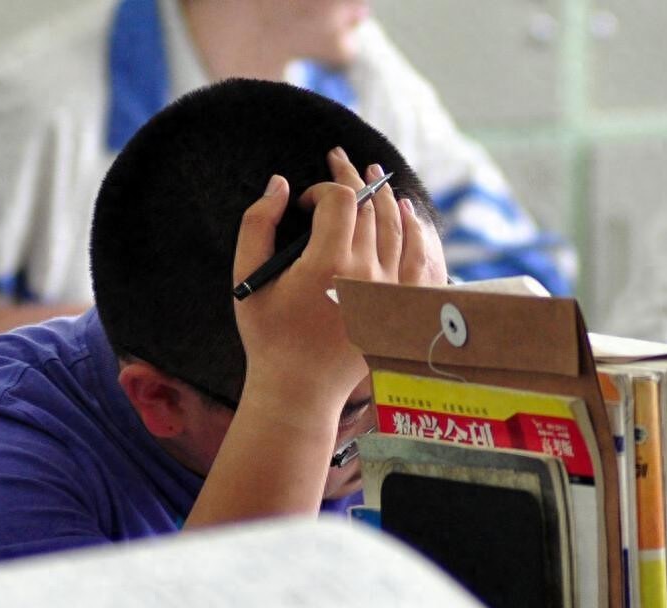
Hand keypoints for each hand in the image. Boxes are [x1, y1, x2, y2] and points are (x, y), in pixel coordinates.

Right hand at [230, 148, 427, 425]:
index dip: (322, 188)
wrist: (299, 387)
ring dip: (385, 196)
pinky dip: (416, 231)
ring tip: (375, 173)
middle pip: (370, 207)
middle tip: (340, 162)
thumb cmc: (267, 335)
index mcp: (326, 264)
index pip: (340, 198)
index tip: (305, 204)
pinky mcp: (399, 307)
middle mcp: (364, 274)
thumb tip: (280, 184)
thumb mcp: (247, 279)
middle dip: (353, 179)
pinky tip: (409, 213)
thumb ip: (257, 225)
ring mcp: (388, 291)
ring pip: (397, 227)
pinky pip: (420, 259)